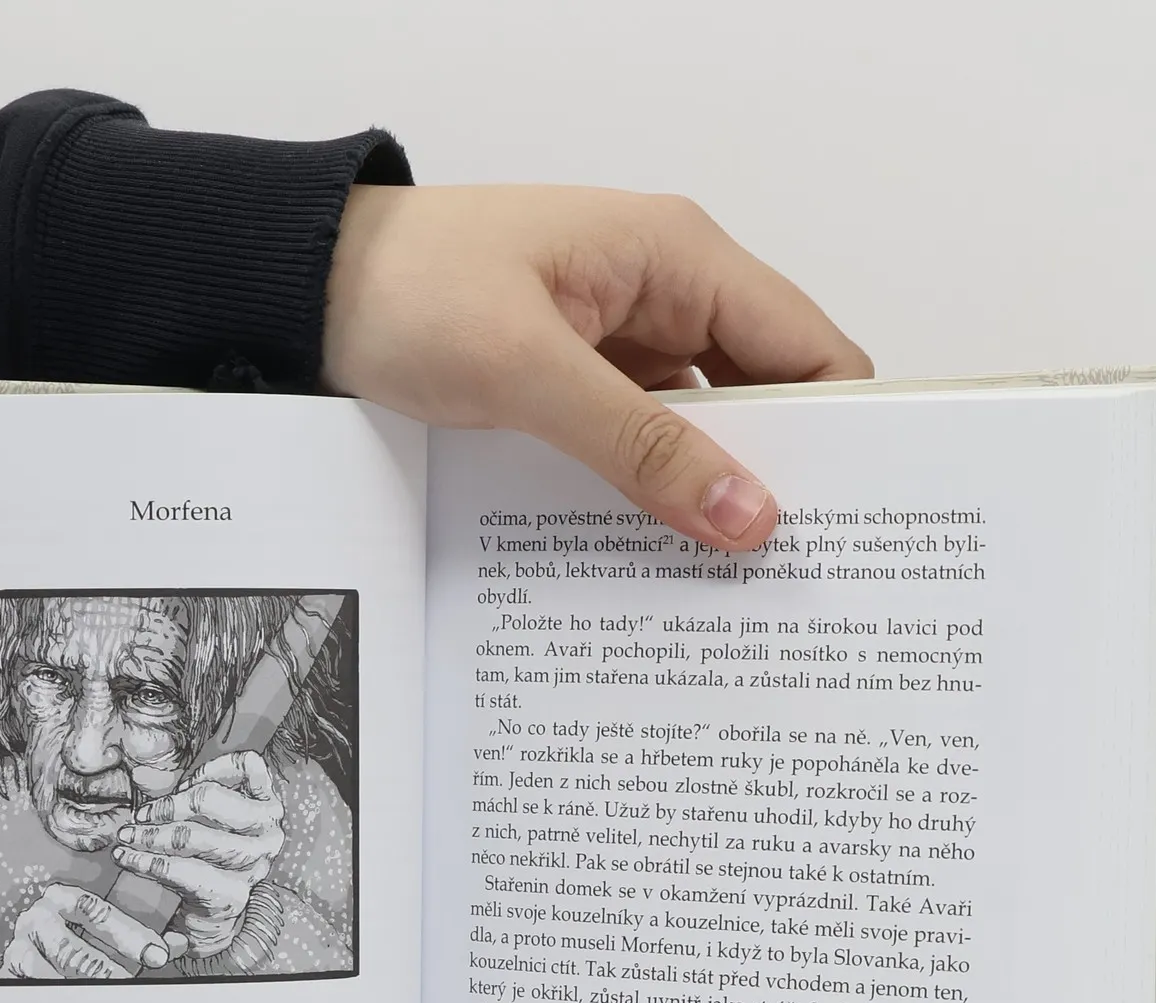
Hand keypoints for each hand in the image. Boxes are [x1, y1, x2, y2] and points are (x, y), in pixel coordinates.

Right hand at [0, 883, 189, 979]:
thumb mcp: (108, 937)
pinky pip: (41, 987)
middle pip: (77, 953)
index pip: (99, 912)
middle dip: (112, 971)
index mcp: (62, 898)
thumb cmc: (78, 944)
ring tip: (116, 993)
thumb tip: (180, 943)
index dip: (131, 936)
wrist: (28, 960)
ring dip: (91, 987)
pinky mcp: (9, 972)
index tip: (158, 956)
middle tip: (138, 982)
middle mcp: (37, 918)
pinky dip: (67, 997)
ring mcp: (20, 946)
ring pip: (60, 975)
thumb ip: (142, 940)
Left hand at [111, 750, 285, 956]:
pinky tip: (127, 858)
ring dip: (150, 835)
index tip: (182, 784)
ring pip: (191, 836)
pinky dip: (147, 862)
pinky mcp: (230, 893)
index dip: (211, 768)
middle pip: (209, 799)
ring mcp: (252, 865)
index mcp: (267, 806)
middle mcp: (267, 833)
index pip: (248, 766)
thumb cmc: (210, 853)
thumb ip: (194, 793)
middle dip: (165, 806)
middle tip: (138, 816)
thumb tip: (146, 772)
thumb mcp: (211, 818)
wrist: (217, 908)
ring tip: (126, 837)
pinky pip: (179, 871)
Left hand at [322, 185, 870, 550]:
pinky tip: (656, 560)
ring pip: (705, 435)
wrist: (305, 292)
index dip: (845, 437)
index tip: (850, 529)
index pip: (811, 350)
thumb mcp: (526, 370)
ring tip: (730, 591)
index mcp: (680, 258)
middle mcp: (668, 297)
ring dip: (711, 500)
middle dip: (781, 482)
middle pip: (769, 401)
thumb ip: (638, 444)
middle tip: (793, 585)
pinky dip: (654, 498)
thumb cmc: (407, 292)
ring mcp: (625, 347)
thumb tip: (749, 516)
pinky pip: (644, 449)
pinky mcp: (581, 388)